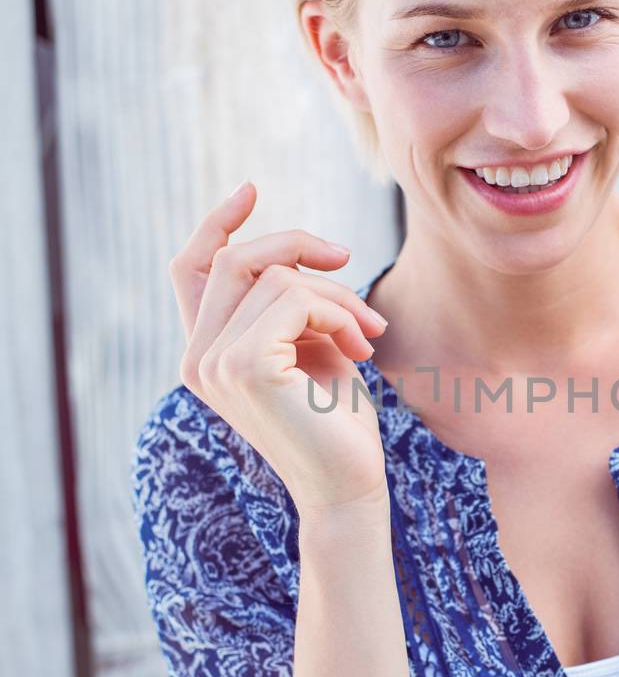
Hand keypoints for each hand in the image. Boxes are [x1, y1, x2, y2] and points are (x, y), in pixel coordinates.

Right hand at [169, 181, 391, 514]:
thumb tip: (298, 252)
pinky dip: (338, 311)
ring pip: (276, 277)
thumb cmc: (337, 422)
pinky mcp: (246, 366)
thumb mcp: (310, 347)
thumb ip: (289, 304)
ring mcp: (215, 363)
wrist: (349, 486)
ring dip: (337, 294)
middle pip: (236, 259)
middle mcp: (197, 358)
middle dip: (298, 246)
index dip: (217, 225)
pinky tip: (361, 348)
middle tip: (347, 260)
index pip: (191, 269)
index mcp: (204, 353)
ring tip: (368, 334)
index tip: (251, 190)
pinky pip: (296, 299)